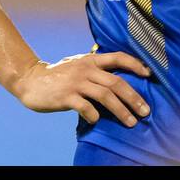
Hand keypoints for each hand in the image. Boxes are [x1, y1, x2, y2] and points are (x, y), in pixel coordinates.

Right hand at [12, 51, 151, 127]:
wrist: (30, 80)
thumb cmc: (58, 74)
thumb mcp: (78, 64)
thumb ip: (96, 69)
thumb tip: (119, 81)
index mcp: (91, 60)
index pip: (118, 57)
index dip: (135, 64)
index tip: (149, 74)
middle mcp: (86, 69)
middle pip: (117, 82)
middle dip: (134, 98)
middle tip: (145, 111)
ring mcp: (76, 83)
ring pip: (105, 96)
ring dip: (121, 110)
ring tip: (131, 122)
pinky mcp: (66, 97)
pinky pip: (85, 107)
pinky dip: (94, 115)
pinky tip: (97, 121)